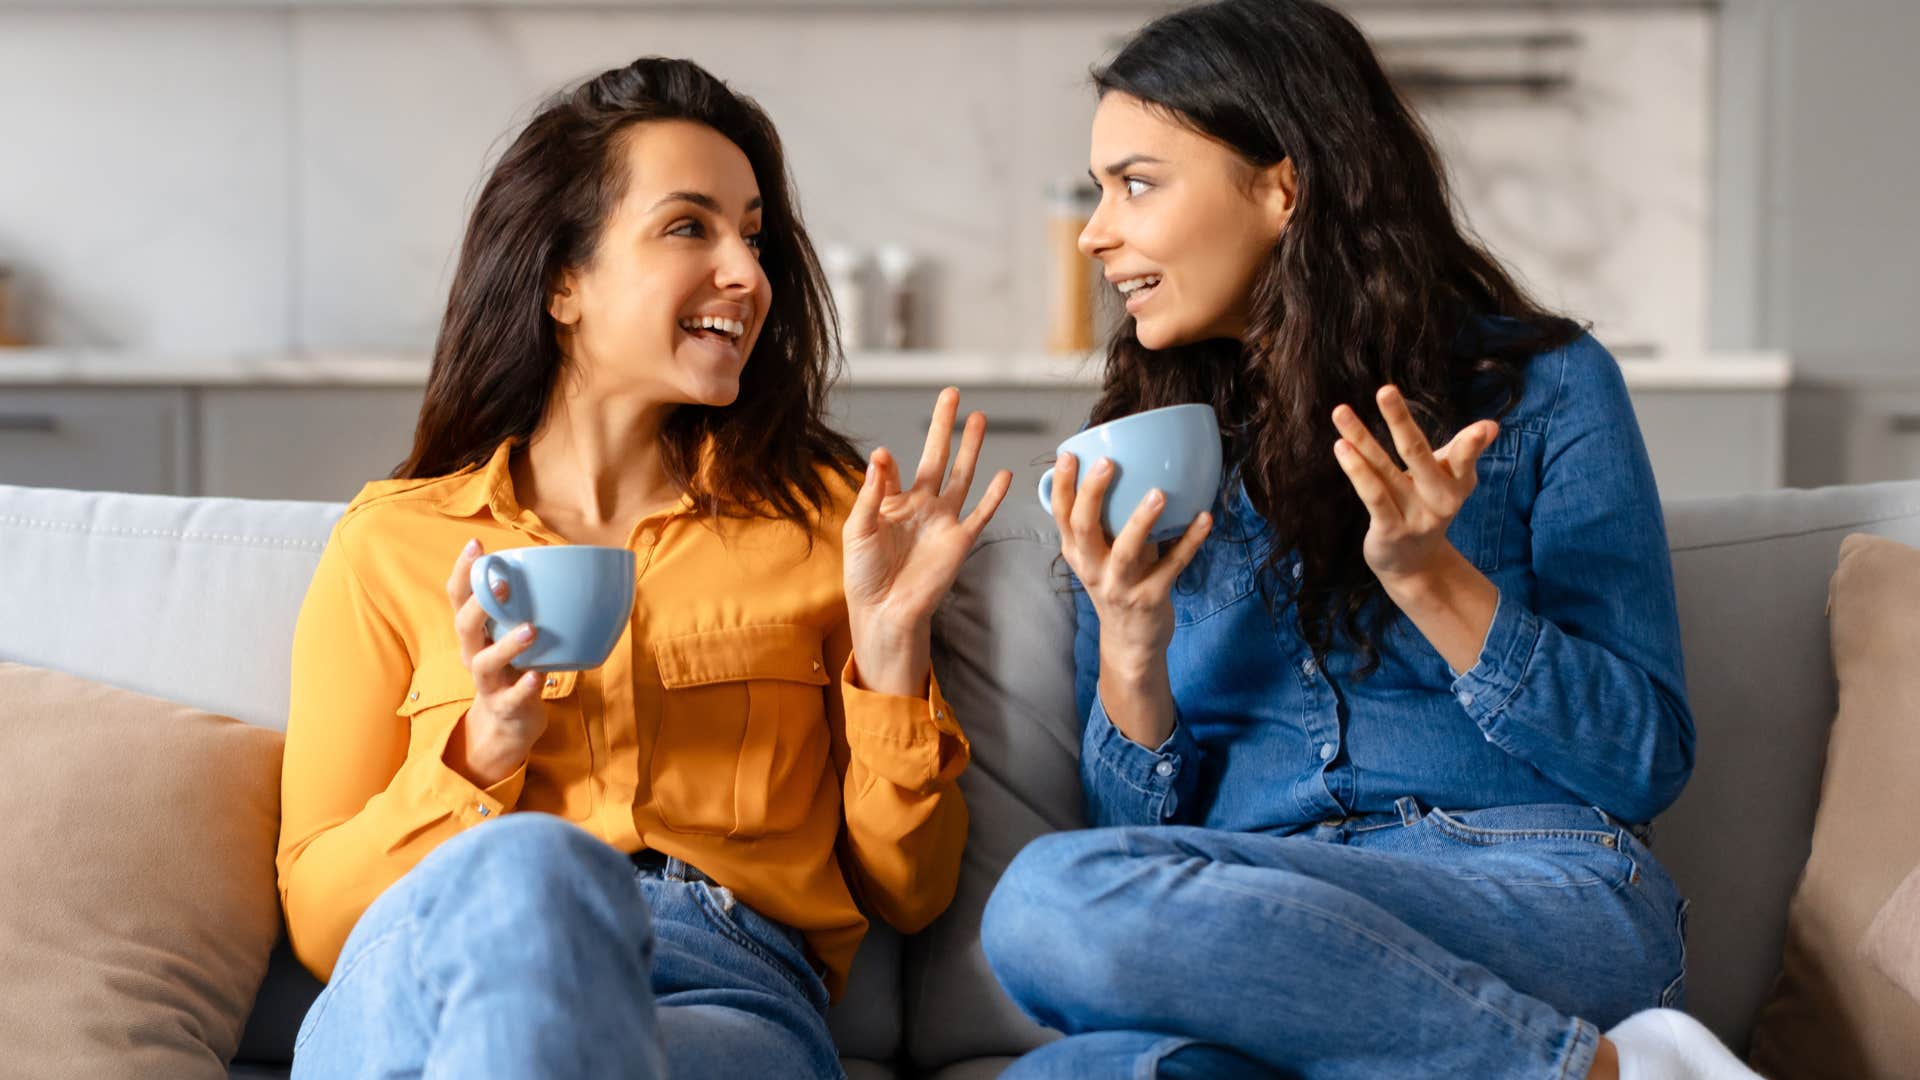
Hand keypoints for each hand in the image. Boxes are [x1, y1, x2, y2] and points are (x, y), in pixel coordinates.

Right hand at [445, 539, 547, 787]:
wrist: (510, 723)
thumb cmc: (516, 666)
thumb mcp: (514, 634)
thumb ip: (527, 606)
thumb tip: (565, 564)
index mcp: (475, 630)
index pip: (458, 596)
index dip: (463, 570)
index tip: (476, 545)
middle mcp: (474, 653)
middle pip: (463, 625)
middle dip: (479, 603)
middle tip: (503, 584)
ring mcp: (486, 682)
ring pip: (484, 662)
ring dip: (507, 644)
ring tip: (530, 629)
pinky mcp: (504, 707)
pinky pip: (510, 698)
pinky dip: (524, 687)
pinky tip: (537, 676)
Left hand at [842, 387, 1013, 695]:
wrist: (885, 612)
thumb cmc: (865, 575)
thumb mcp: (859, 529)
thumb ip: (873, 492)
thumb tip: (881, 454)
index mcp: (891, 502)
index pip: (894, 468)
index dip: (888, 463)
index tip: (885, 458)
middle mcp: (921, 505)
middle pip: (937, 456)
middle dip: (944, 426)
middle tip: (952, 394)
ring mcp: (943, 521)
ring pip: (962, 475)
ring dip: (971, 447)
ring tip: (979, 418)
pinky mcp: (960, 540)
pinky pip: (981, 513)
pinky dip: (993, 495)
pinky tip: (1005, 473)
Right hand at [1051, 449, 1211, 743]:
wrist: (1129, 644)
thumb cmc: (1118, 586)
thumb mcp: (1101, 556)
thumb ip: (1109, 521)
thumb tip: (1132, 466)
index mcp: (1077, 553)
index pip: (1061, 515)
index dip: (1063, 484)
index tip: (1069, 453)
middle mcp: (1092, 568)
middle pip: (1084, 528)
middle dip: (1093, 494)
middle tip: (1108, 462)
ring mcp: (1120, 586)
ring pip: (1127, 551)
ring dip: (1142, 521)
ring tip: (1158, 493)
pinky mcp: (1150, 599)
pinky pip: (1172, 567)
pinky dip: (1190, 542)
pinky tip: (1205, 518)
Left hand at [1331, 385, 1496, 587]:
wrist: (1415, 566)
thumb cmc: (1430, 507)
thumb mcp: (1451, 480)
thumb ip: (1465, 451)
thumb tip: (1491, 425)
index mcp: (1459, 484)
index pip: (1463, 458)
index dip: (1472, 444)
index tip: (1485, 427)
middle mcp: (1440, 501)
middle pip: (1417, 453)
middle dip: (1400, 420)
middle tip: (1385, 389)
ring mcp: (1414, 517)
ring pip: (1384, 470)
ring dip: (1361, 439)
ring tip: (1341, 412)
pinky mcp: (1390, 530)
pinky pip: (1372, 496)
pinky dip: (1357, 471)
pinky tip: (1341, 446)